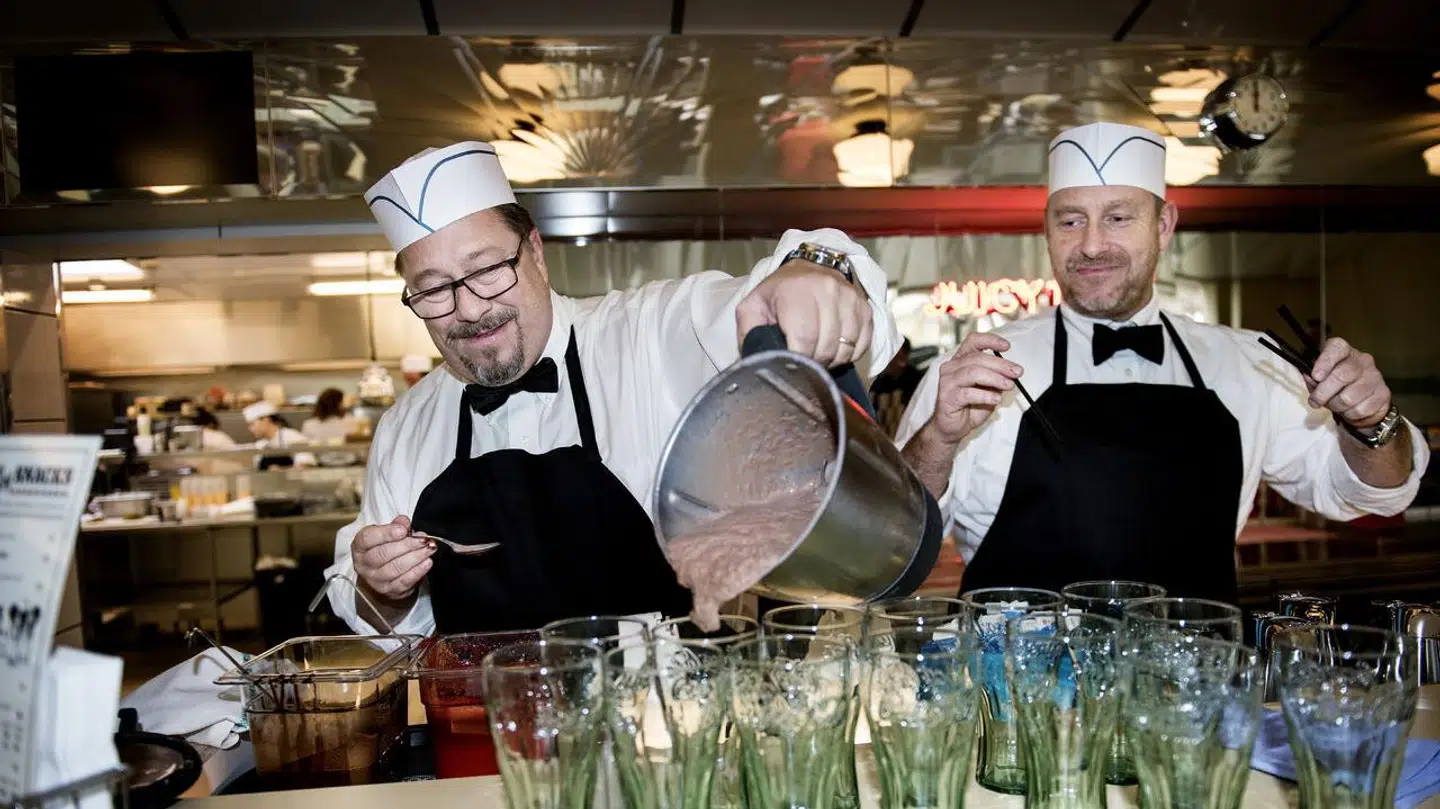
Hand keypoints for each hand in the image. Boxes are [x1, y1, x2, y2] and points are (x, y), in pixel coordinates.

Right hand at [351, 515, 433, 601]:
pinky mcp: (390, 591)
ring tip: (428, 549)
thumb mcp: (386, 534)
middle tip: (423, 539)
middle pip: (383, 554)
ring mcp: (376, 580)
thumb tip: (404, 522)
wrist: (382, 575)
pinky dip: (418, 571)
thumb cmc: (384, 549)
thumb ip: (395, 526)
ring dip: (416, 557)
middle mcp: (364, 565)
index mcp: (360, 547)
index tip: (403, 529)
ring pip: (395, 568)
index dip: (386, 533)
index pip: (368, 538)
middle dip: (407, 545)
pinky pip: (405, 581)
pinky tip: (427, 562)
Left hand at [736, 259, 871, 366]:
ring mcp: (849, 298)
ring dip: (832, 360)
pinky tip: (835, 348)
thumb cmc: (780, 292)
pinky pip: (862, 343)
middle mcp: (826, 290)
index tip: (793, 364)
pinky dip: (849, 353)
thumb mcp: (754, 306)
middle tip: (806, 362)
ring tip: (819, 354)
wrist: (810, 267)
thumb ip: (749, 332)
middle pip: (826, 346)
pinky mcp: (864, 306)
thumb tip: (755, 361)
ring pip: (846, 348)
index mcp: (795, 292)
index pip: (804, 339)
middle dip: (815, 363)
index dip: (800, 360)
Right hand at [926, 333, 1023, 444]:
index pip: (973, 341)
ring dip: (995, 378)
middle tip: (1016, 372)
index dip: (990, 340)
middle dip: (1001, 364)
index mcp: (960, 360)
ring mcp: (947, 382)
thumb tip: (1012, 372)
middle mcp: (951, 368)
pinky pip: (968, 393)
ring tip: (1008, 385)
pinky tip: (995, 399)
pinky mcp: (947, 397)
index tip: (1007, 346)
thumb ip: (996, 378)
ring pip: (973, 372)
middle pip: (977, 357)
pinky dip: (985, 395)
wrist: (952, 428)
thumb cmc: (968, 407)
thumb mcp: (988, 389)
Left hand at [1306, 337, 1391, 428]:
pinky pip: (1360, 410)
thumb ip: (1313, 378)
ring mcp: (1375, 377)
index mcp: (1345, 351)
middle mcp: (1363, 360)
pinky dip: (1349, 414)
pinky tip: (1348, 410)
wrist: (1363, 400)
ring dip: (1336, 406)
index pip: (1337, 347)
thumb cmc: (1336, 386)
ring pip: (1349, 397)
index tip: (1315, 376)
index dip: (1325, 361)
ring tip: (1334, 405)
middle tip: (1315, 401)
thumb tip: (1311, 380)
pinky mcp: (1383, 394)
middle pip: (1342, 375)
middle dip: (1323, 393)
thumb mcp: (1321, 379)